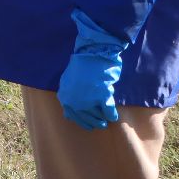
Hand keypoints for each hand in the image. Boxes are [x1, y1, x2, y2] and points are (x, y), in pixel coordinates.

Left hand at [56, 9, 124, 129]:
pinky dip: (112, 114)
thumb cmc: (81, 65)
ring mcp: (87, 100)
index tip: (88, 125)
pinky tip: (114, 116)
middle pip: (85, 117)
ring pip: (97, 115)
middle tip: (100, 125)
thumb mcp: (67, 81)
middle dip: (93, 122)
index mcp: (64, 97)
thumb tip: (68, 111)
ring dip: (102, 118)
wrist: (92, 53)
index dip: (82, 121)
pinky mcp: (101, 97)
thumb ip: (68, 94)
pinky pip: (108, 111)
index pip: (72, 115)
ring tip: (106, 120)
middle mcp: (74, 101)